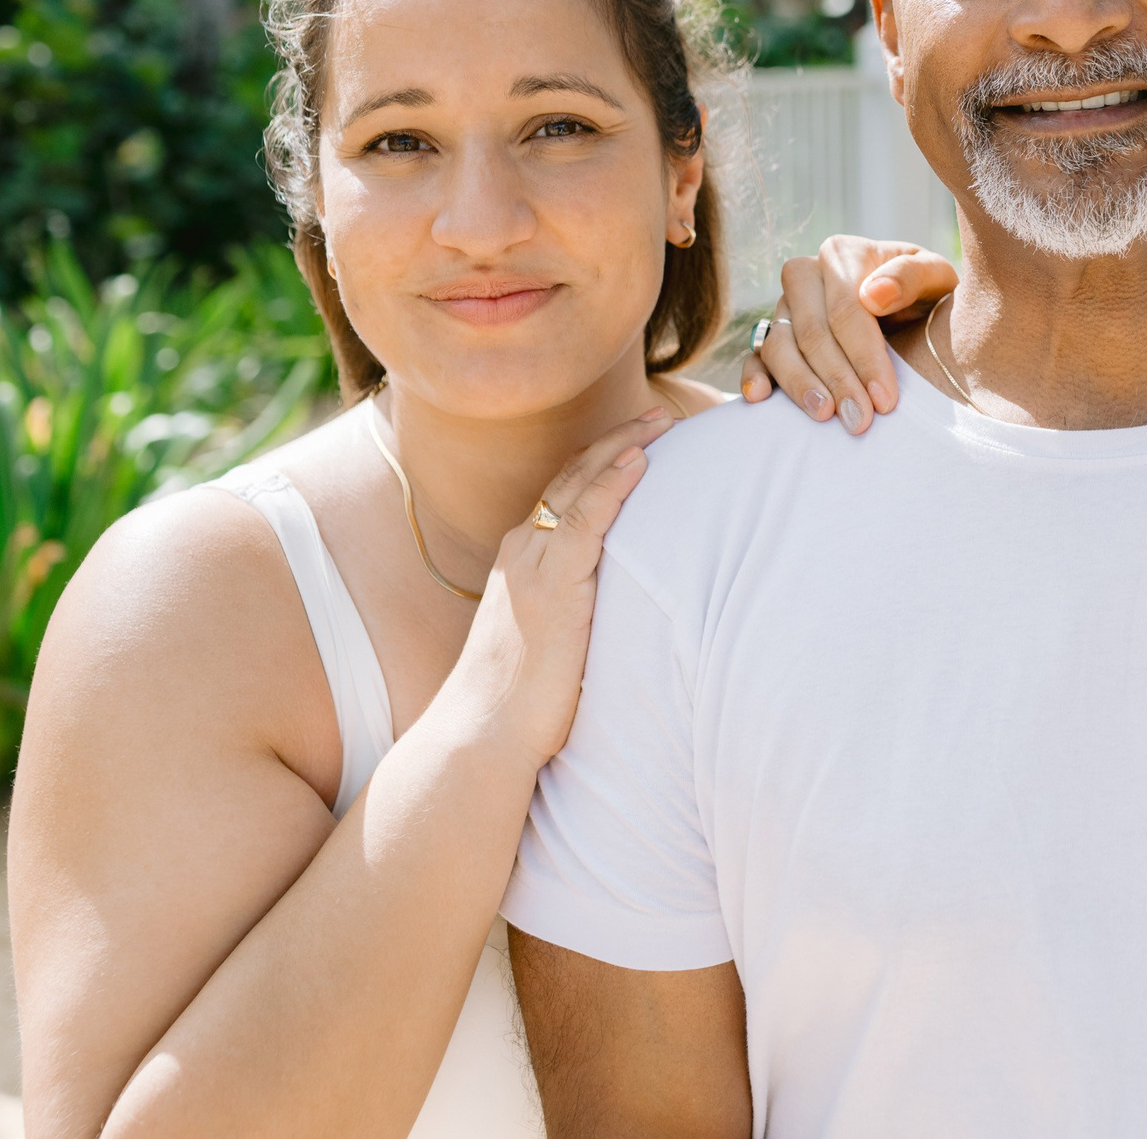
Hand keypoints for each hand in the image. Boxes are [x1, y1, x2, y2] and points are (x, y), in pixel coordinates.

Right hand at [433, 407, 673, 768]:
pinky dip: (614, 483)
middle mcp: (524, 551)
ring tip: (662, 421)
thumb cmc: (521, 700)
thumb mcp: (553, 639)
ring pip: (581, 485)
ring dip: (624, 446)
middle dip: (618, 439)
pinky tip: (641, 459)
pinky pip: (587, 519)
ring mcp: (535, 564)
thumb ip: (577, 610)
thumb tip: (616, 608)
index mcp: (524, 561)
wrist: (484, 732)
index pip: (566, 494)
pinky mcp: (551, 584)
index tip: (640, 437)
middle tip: (661, 414)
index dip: (603, 460)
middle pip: (574, 476)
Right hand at [738, 235, 958, 433]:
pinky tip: (761, 397)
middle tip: (859, 420)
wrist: (914, 308)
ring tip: (824, 416)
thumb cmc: (926, 293)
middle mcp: (806, 276)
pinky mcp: (772, 336)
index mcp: (842, 255)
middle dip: (837, 379)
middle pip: (811, 331)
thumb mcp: (936, 277)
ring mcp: (785, 308)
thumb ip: (911, 277)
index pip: (846, 309)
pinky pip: (754, 355)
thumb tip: (874, 294)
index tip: (885, 399)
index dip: (865, 356)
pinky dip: (753, 376)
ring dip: (800, 384)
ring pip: (779, 345)